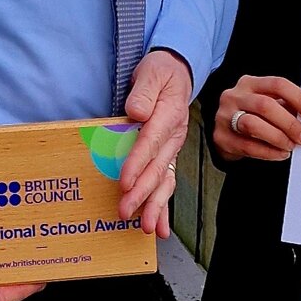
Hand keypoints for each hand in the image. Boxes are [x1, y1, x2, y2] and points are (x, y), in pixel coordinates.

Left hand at [118, 48, 193, 237]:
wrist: (177, 73)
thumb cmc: (161, 72)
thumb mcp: (152, 72)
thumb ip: (144, 91)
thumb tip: (138, 112)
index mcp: (169, 115)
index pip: (149, 142)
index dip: (136, 163)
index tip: (124, 181)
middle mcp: (173, 136)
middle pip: (157, 168)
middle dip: (142, 193)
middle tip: (126, 211)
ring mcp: (171, 149)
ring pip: (164, 182)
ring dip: (155, 206)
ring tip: (147, 228)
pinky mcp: (167, 156)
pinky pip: (165, 184)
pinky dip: (163, 207)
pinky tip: (160, 228)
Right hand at [215, 75, 300, 163]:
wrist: (225, 133)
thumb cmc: (252, 116)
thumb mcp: (267, 105)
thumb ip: (285, 107)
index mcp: (250, 83)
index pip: (277, 84)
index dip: (298, 98)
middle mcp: (234, 96)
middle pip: (265, 105)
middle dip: (288, 123)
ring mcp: (224, 116)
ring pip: (253, 124)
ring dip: (277, 137)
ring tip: (291, 146)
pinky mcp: (221, 137)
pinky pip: (247, 146)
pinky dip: (268, 152)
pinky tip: (280, 154)